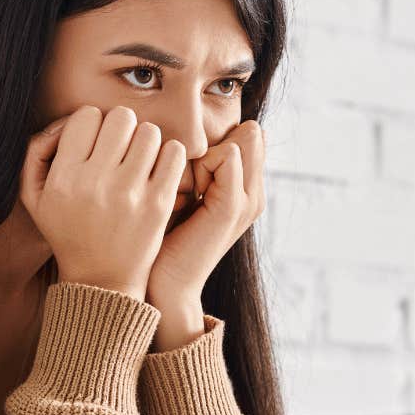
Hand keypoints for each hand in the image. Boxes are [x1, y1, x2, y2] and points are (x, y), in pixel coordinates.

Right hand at [20, 105, 185, 299]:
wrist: (100, 281)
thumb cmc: (68, 233)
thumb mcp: (34, 198)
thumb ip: (36, 152)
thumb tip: (64, 123)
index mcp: (64, 178)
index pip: (86, 116)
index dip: (94, 123)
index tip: (97, 143)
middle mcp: (95, 183)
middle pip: (120, 117)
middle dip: (122, 127)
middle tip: (121, 148)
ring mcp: (129, 194)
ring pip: (149, 131)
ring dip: (146, 141)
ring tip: (140, 160)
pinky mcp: (158, 204)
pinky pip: (173, 153)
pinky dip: (169, 155)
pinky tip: (158, 169)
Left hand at [147, 120, 265, 310]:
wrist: (164, 284)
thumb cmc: (161, 236)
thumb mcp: (181, 192)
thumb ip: (193, 164)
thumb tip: (183, 130)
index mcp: (246, 189)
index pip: (244, 134)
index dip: (213, 141)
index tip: (187, 171)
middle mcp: (254, 193)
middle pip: (246, 134)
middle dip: (211, 144)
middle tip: (185, 179)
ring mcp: (248, 201)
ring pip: (236, 141)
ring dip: (203, 154)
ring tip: (184, 190)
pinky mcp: (233, 207)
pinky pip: (228, 154)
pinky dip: (200, 163)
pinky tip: (183, 192)